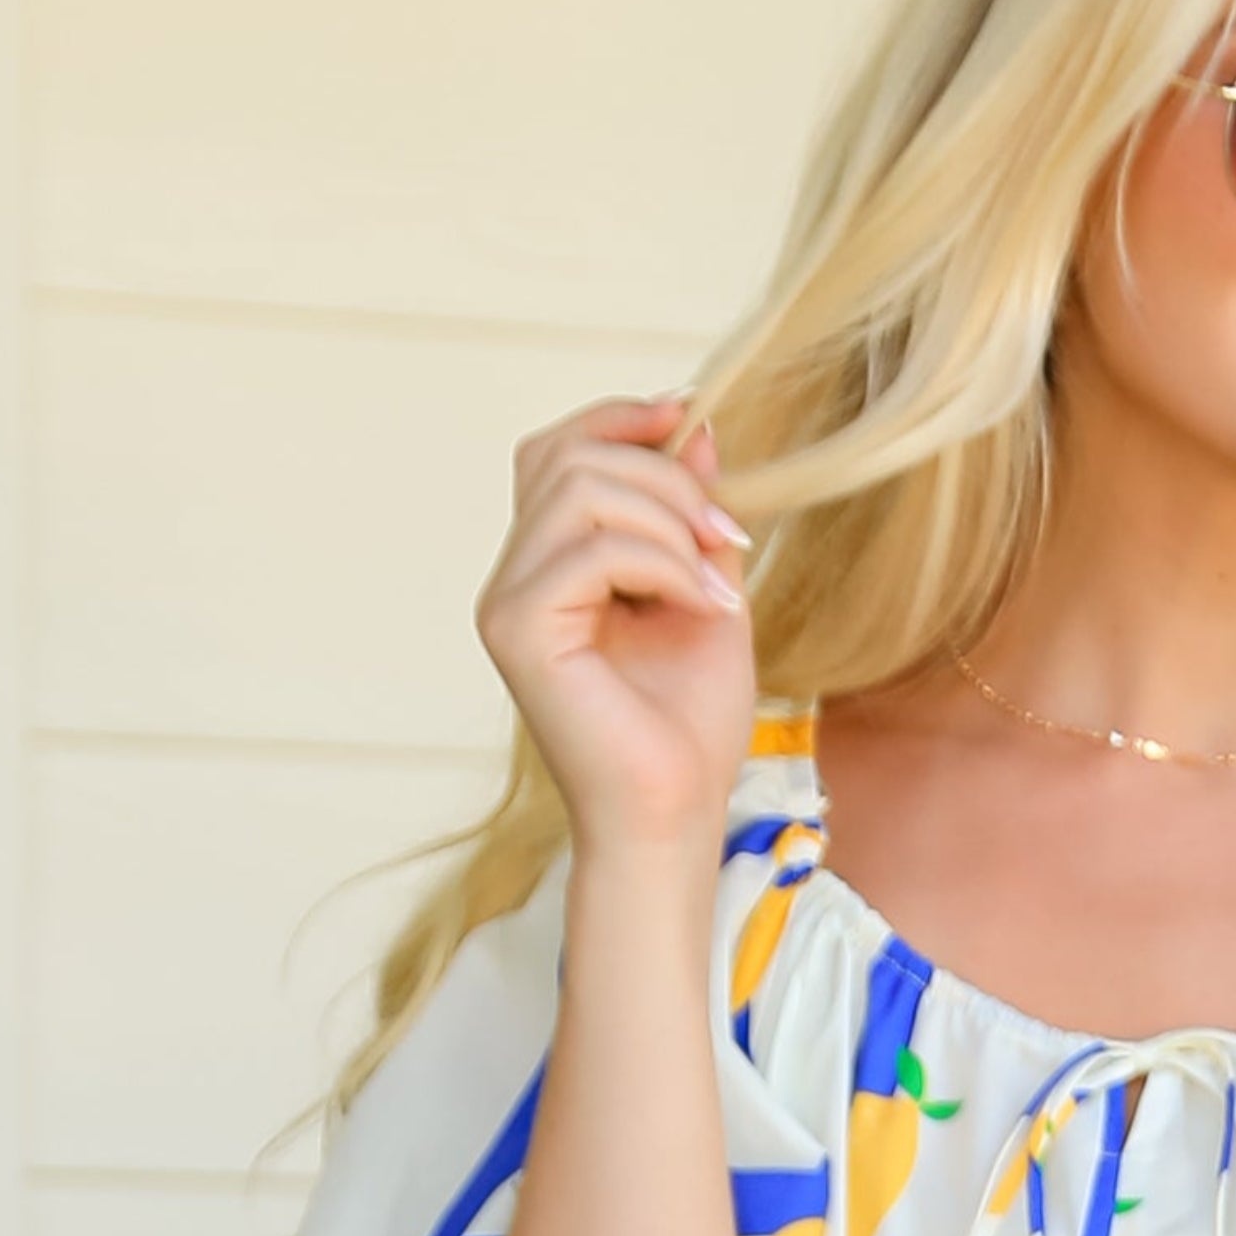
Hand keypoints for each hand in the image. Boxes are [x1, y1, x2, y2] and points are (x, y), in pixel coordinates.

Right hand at [475, 392, 758, 863]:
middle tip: (729, 538)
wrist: (676, 817)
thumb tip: (696, 429)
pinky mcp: (515, 629)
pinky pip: (591, 550)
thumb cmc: (690, 727)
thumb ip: (694, 518)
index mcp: (551, 564)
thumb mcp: (710, 594)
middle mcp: (516, 575)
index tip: (692, 421)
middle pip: (571, 457)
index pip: (561, 451)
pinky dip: (664, 565)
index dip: (621, 419)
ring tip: (717, 583)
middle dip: (665, 479)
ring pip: (580, 490)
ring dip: (669, 523)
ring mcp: (506, 600)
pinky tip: (704, 608)